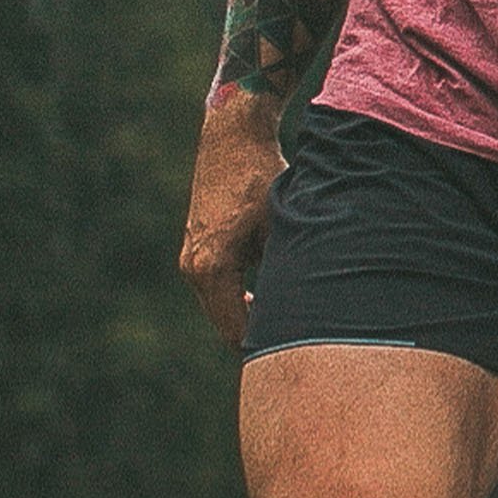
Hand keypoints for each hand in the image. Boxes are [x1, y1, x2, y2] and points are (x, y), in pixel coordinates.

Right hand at [179, 90, 285, 348]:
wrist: (232, 137)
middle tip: (298, 352)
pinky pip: (217, 289)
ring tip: (286, 330)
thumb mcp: (285, 227)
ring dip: (248, 319)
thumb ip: (288, 271)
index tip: (298, 359)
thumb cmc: (263, 178)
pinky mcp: (196, 247)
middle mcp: (194, 267)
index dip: (266, 349)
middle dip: (257, 339)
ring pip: (220, 307)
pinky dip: (239, 300)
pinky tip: (263, 304)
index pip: (236, 329)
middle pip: (225, 323)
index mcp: (213, 267)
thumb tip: (306, 311)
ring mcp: (191, 257)